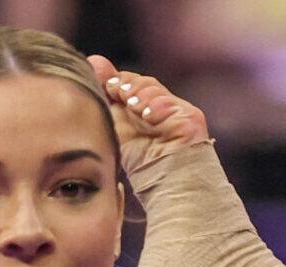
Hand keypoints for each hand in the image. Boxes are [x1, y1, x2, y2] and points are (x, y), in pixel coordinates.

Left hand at [87, 55, 210, 175]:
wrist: (166, 186)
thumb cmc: (141, 164)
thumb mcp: (117, 127)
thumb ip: (105, 97)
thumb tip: (93, 61)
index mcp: (145, 109)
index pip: (132, 84)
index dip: (118, 80)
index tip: (106, 84)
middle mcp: (164, 108)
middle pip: (145, 83)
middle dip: (128, 84)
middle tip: (116, 90)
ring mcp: (180, 112)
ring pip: (157, 92)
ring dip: (141, 94)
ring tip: (131, 104)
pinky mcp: (192, 120)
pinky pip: (173, 105)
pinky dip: (157, 106)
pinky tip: (147, 114)